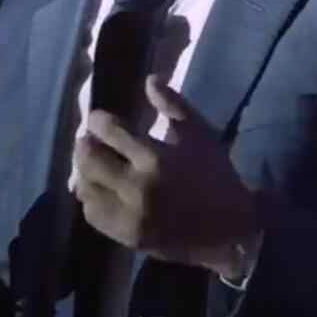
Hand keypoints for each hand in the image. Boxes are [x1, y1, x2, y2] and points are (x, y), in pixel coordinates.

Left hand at [73, 75, 258, 279]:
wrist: (231, 229)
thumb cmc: (215, 176)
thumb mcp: (200, 135)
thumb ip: (173, 105)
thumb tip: (150, 79)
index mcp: (155, 158)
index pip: (108, 130)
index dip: (97, 121)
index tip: (99, 119)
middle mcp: (137, 187)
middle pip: (89, 159)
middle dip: (85, 145)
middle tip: (90, 141)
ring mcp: (130, 215)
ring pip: (85, 187)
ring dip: (85, 172)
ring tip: (96, 166)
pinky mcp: (127, 236)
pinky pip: (92, 214)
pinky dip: (92, 199)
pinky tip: (103, 191)